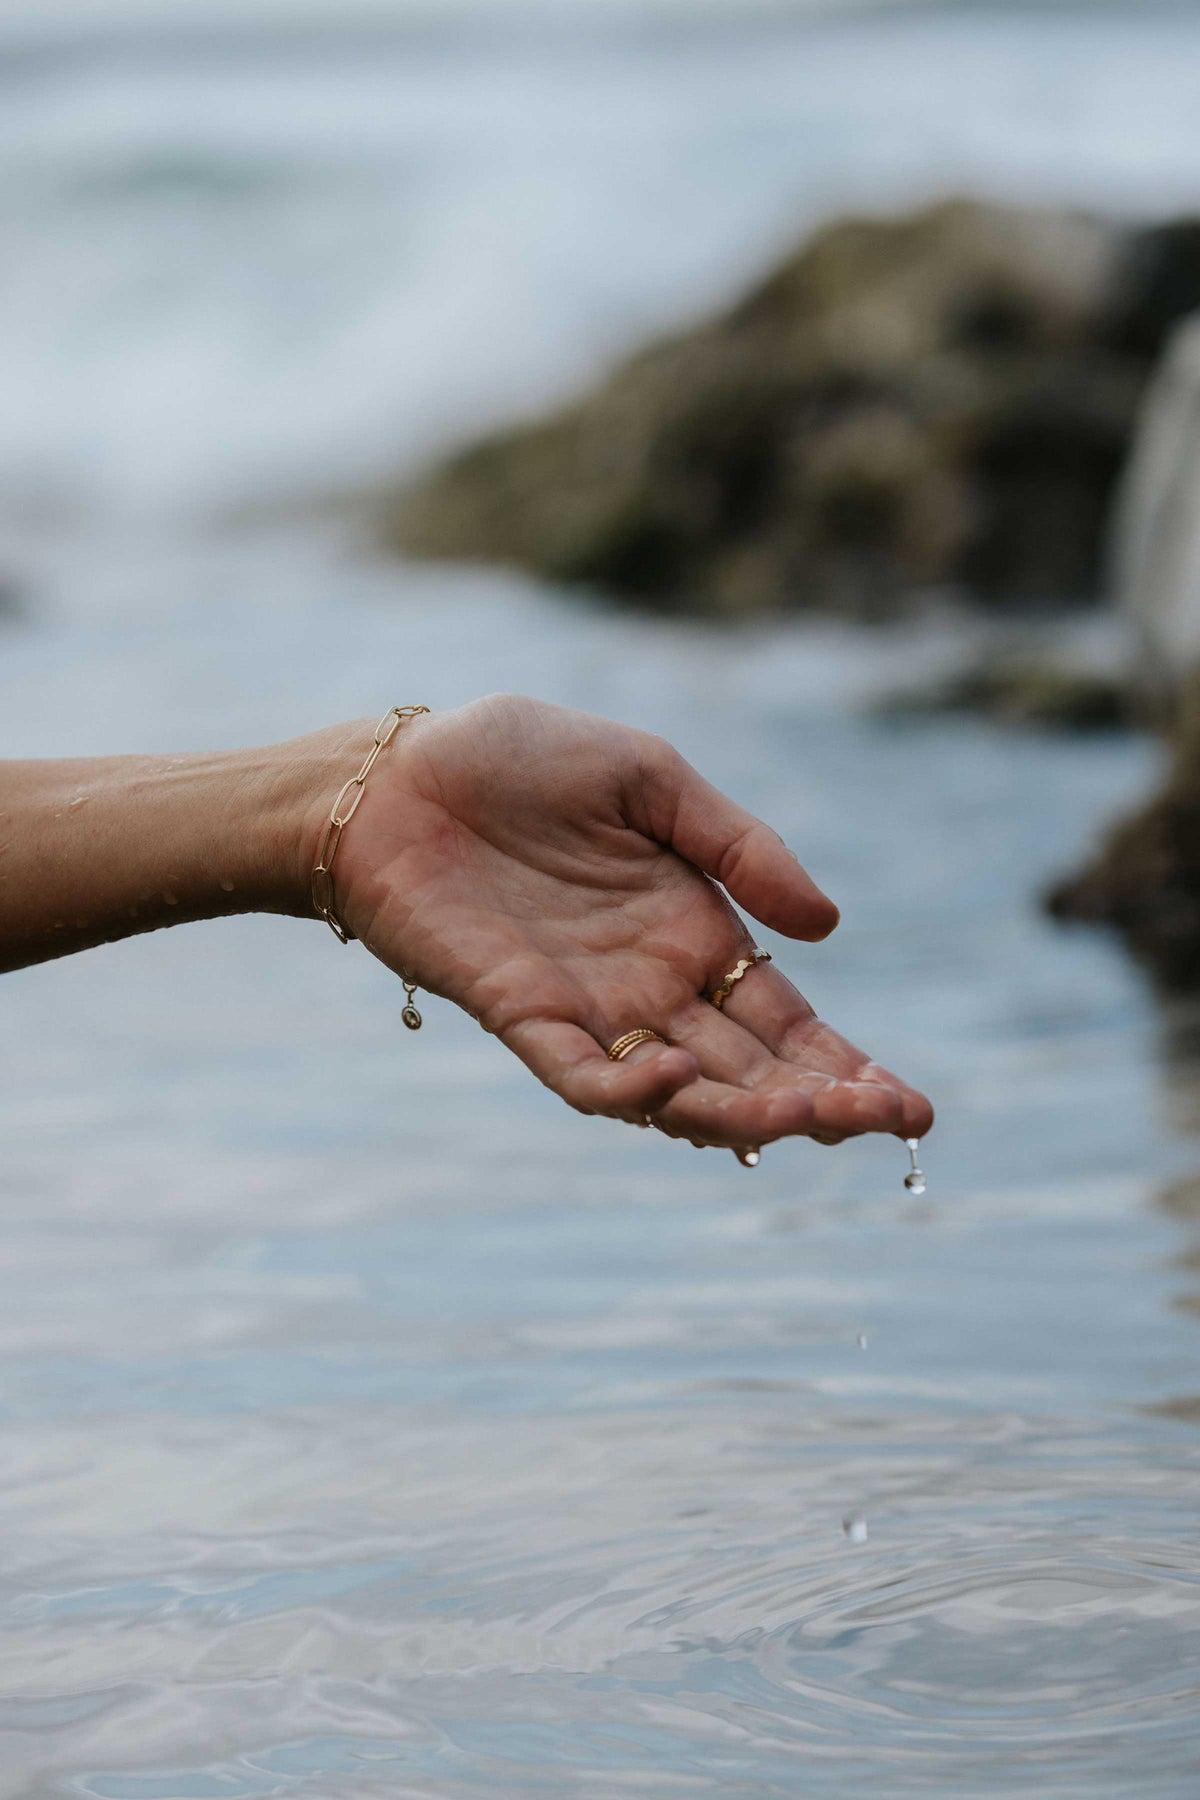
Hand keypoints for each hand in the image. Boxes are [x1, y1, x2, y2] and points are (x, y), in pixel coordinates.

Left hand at [319, 695, 932, 1150]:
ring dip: (745, 1113)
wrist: (394, 771)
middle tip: (891, 1123)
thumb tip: (828, 927)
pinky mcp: (521, 1016)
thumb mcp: (650, 779)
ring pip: (681, 1093)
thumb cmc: (517, 762)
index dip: (847, 1066)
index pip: (786, 1023)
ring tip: (813, 1115)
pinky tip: (680, 1077)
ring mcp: (589, 1009)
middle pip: (751, 1072)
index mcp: (694, 932)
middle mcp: (651, 987)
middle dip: (823, 1103)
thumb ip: (738, 846)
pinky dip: (632, 1091)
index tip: (910, 1106)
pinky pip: (585, 1076)